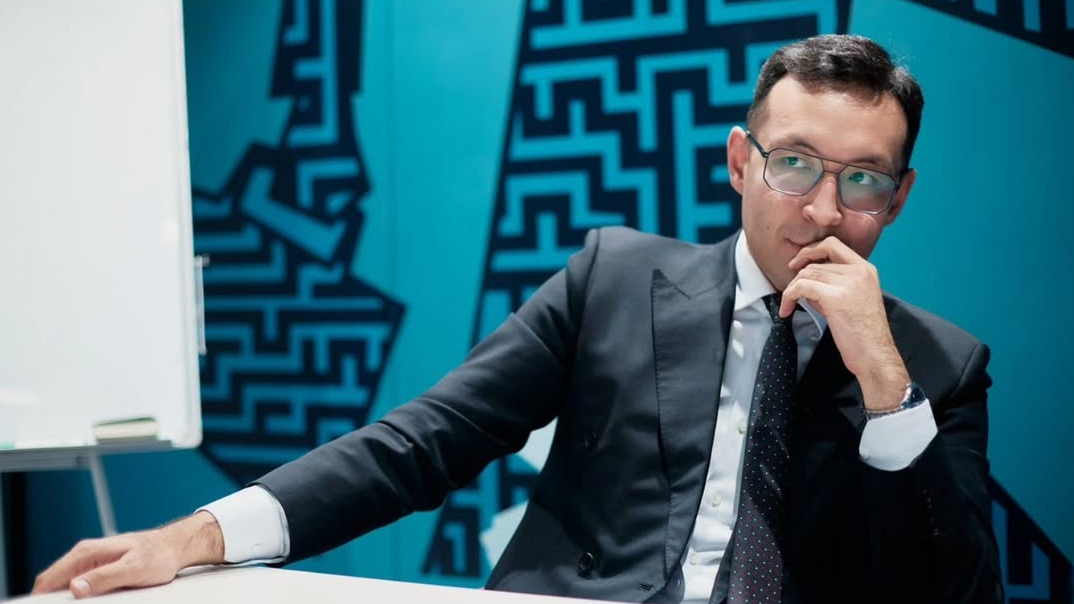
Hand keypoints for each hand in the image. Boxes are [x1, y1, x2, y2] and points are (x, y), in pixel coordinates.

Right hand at [32, 510, 223, 598]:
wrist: (175, 546)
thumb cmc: (158, 554)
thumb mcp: (132, 569)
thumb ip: (103, 578)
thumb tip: (75, 588)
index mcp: (86, 552)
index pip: (48, 579)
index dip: (42, 599)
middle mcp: (85, 556)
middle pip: (55, 585)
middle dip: (56, 601)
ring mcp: (92, 563)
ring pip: (69, 588)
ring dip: (72, 600)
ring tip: (91, 603)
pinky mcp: (101, 570)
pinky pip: (84, 587)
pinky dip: (85, 598)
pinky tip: (97, 601)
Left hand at [780, 236, 908, 410]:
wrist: (875, 355)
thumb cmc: (864, 334)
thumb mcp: (854, 300)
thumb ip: (834, 285)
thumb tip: (807, 281)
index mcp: (866, 270)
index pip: (834, 245)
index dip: (812, 250)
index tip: (798, 262)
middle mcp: (859, 272)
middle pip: (816, 262)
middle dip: (798, 275)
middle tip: (789, 289)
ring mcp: (848, 283)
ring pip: (806, 274)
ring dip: (792, 289)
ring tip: (790, 305)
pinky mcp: (835, 297)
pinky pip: (801, 287)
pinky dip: (789, 297)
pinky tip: (787, 310)